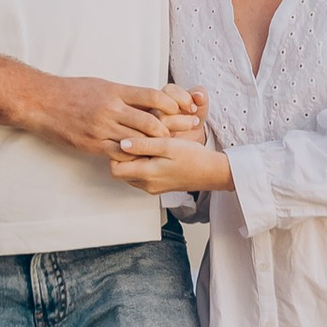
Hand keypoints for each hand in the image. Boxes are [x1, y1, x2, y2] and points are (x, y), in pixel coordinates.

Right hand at [33, 78, 207, 159]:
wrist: (42, 102)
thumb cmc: (72, 91)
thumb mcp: (102, 85)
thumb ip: (124, 94)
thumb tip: (147, 99)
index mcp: (116, 91)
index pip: (153, 96)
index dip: (173, 104)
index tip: (186, 109)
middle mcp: (112, 109)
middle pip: (151, 122)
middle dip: (173, 129)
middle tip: (189, 133)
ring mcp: (102, 128)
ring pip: (138, 142)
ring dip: (155, 147)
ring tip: (170, 150)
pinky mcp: (93, 144)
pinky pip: (119, 154)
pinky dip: (134, 158)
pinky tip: (144, 160)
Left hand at [111, 127, 232, 193]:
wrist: (211, 172)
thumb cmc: (193, 157)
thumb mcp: (167, 145)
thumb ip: (143, 144)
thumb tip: (121, 143)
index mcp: (147, 174)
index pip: (115, 168)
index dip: (115, 153)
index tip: (125, 139)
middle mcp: (146, 185)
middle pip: (120, 172)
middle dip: (123, 156)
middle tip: (135, 140)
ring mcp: (152, 187)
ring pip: (130, 174)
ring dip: (133, 160)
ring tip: (146, 145)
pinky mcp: (158, 186)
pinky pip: (141, 176)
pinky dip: (142, 165)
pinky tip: (153, 153)